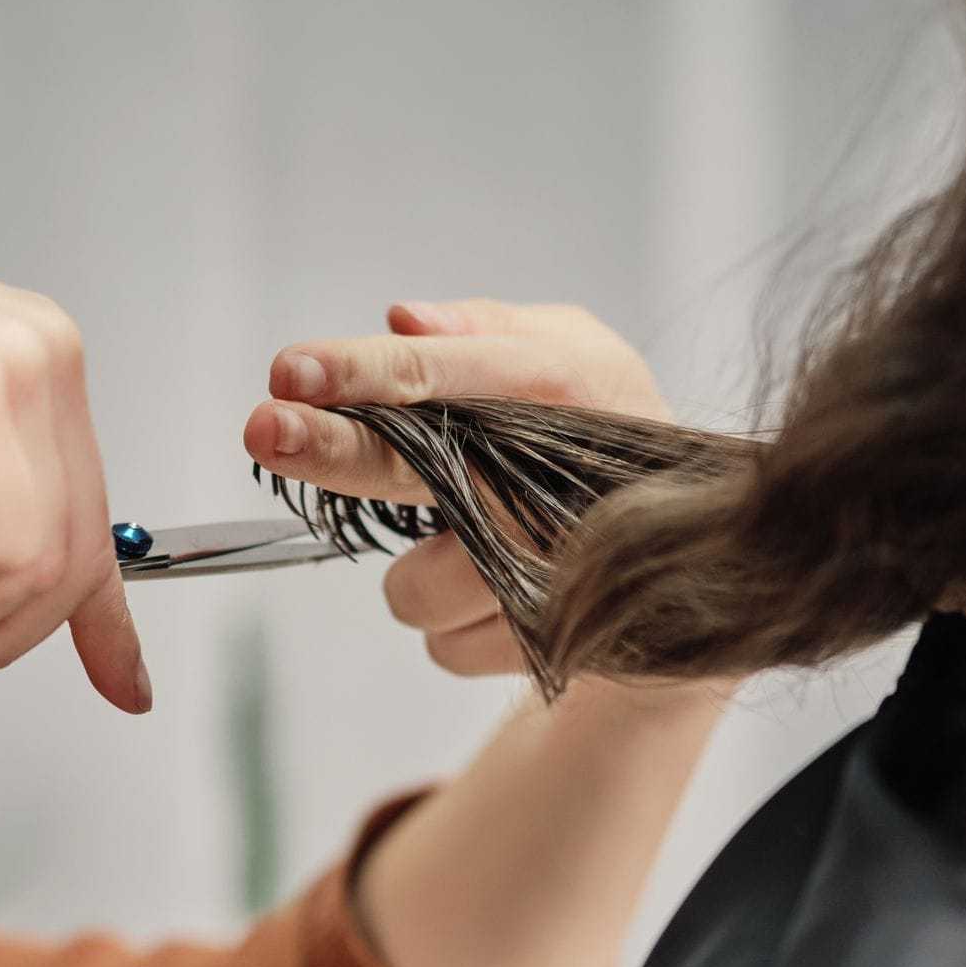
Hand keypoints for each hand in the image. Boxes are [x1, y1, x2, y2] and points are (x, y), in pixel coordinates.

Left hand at [243, 299, 668, 676]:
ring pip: (415, 588)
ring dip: (419, 575)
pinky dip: (455, 625)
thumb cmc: (606, 434)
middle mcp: (556, 480)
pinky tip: (502, 597)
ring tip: (475, 554)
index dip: (361, 372)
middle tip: (266, 429)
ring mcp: (559, 571)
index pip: (441, 372)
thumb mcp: (572, 352)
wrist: (699, 568)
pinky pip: (446, 647)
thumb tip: (402, 319)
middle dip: (333, 450)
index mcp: (562, 386)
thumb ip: (487, 331)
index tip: (288, 370)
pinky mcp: (554, 645)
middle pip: (417, 467)